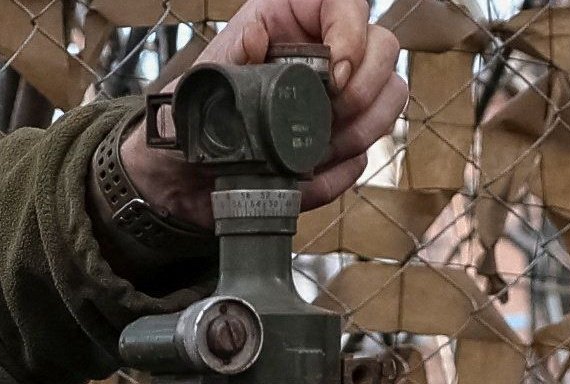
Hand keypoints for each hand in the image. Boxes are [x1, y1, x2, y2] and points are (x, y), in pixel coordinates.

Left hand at [117, 0, 403, 223]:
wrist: (180, 181)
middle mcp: (321, 54)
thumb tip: (257, 37)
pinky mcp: (337, 146)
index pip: (345, 2)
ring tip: (313, 151)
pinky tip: (302, 177)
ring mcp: (338, 101)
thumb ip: (233, 58)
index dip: (353, 31)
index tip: (337, 73)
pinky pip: (363, 157)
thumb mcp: (202, 83)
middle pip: (384, 49)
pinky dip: (337, 173)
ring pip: (389, 99)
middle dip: (365, 89)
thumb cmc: (187, 120)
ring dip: (359, 132)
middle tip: (330, 115)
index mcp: (286, 22)